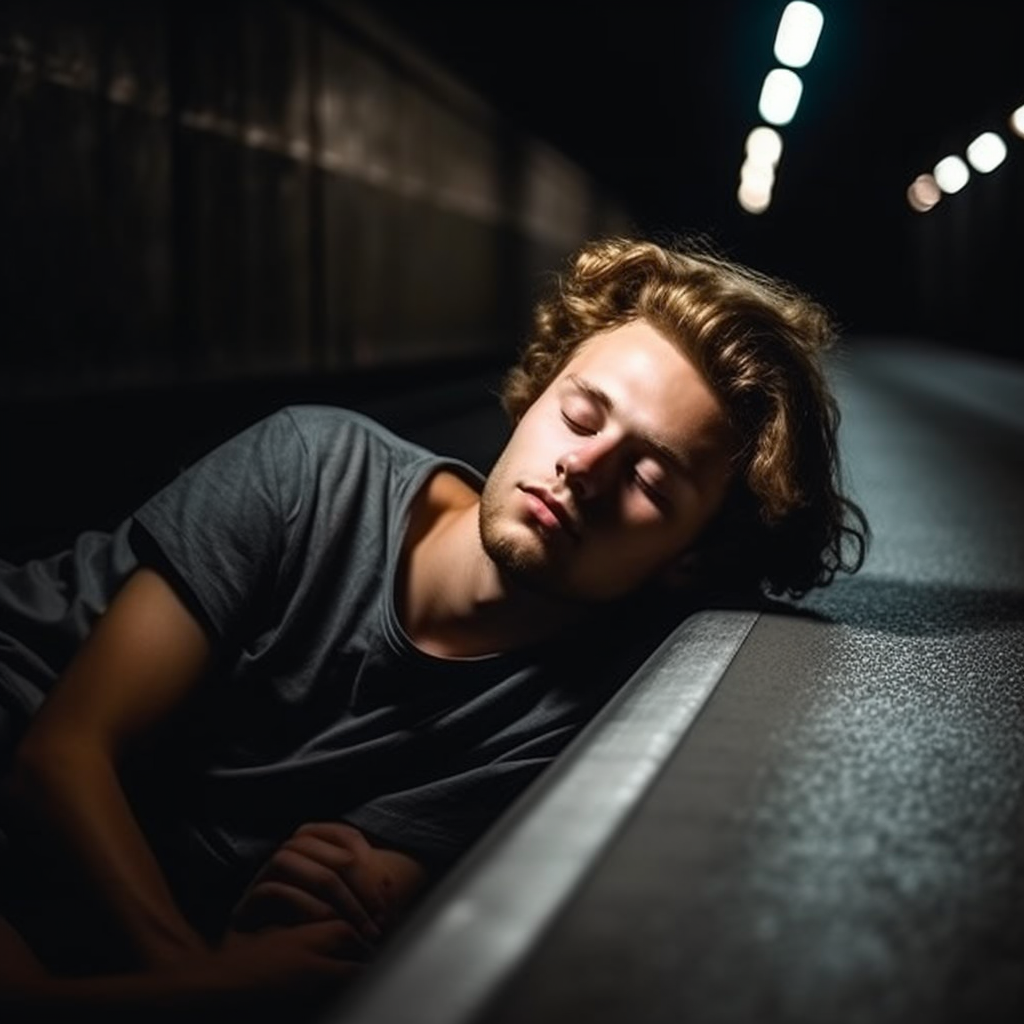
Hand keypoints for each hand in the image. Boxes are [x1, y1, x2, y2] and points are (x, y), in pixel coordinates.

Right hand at [229, 823, 425, 945]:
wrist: (257, 944)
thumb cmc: (304, 915)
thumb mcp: (339, 896)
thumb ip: (363, 886)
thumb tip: (390, 885)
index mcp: (315, 835)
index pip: (352, 840)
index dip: (374, 873)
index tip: (386, 905)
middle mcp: (294, 845)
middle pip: (342, 860)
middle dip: (365, 895)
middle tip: (377, 925)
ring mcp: (272, 865)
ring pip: (319, 875)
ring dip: (345, 905)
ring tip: (357, 930)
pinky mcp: (254, 891)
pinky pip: (284, 892)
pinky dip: (310, 910)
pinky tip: (326, 926)